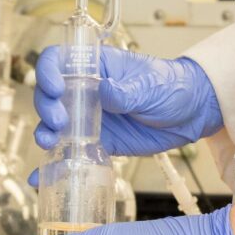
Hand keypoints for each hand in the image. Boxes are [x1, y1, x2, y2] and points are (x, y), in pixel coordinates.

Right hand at [33, 46, 222, 155]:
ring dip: (45, 132)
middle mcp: (87, 90)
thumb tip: (104, 91)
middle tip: (59, 121)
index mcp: (97, 66)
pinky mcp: (98, 142)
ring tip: (49, 143)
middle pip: (50, 94)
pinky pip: (72, 151)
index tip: (55, 88)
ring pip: (55, 124)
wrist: (192, 113)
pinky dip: (56, 162)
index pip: (59, 60)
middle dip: (46, 107)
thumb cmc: (171, 86)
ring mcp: (90, 117)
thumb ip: (126, 91)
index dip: (48, 71)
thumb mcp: (150, 85)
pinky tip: (43, 175)